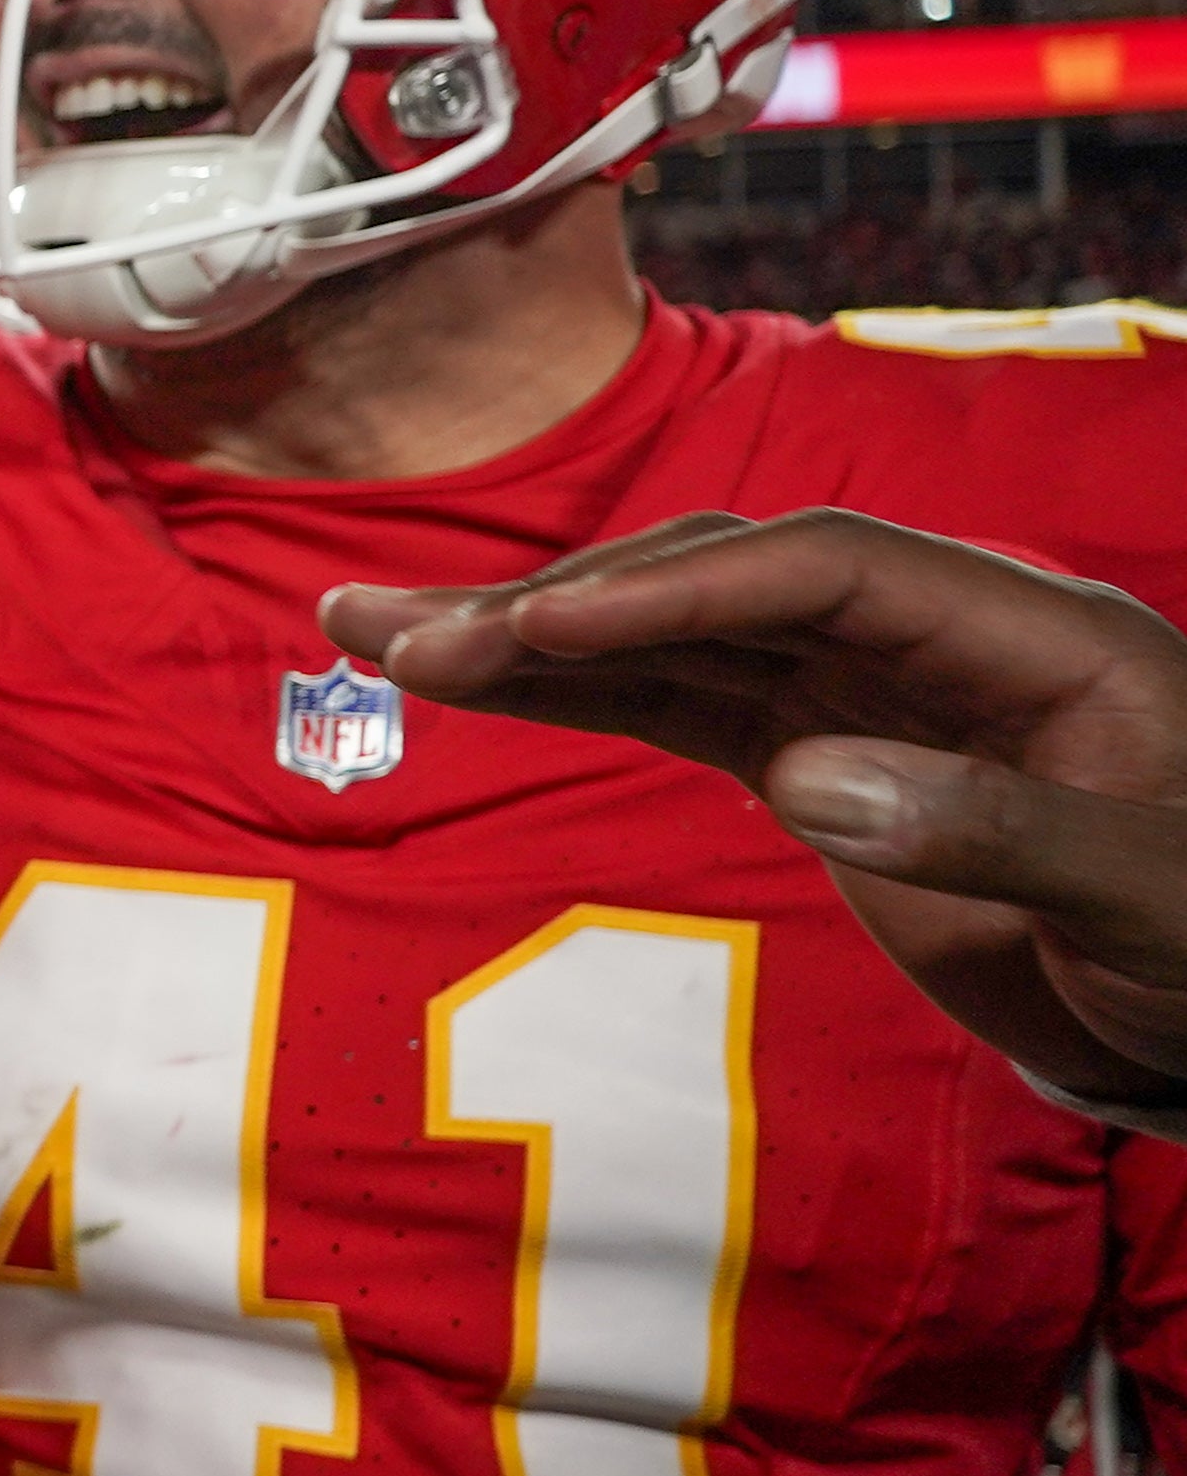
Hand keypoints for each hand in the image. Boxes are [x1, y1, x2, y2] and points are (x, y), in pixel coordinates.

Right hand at [322, 511, 1186, 1103]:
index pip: (824, 569)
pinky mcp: (822, 759)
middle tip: (403, 636)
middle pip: (719, 581)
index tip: (546, 628)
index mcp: (1036, 635)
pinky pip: (675, 710)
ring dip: (524, 636)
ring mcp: (869, 695)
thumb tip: (810, 779)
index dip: (680, 589)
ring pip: (672, 638)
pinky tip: (457, 683)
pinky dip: (565, 696)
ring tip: (367, 629)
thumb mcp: (1158, 906)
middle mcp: (935, 638)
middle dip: (557, 605)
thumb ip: (1004, 835)